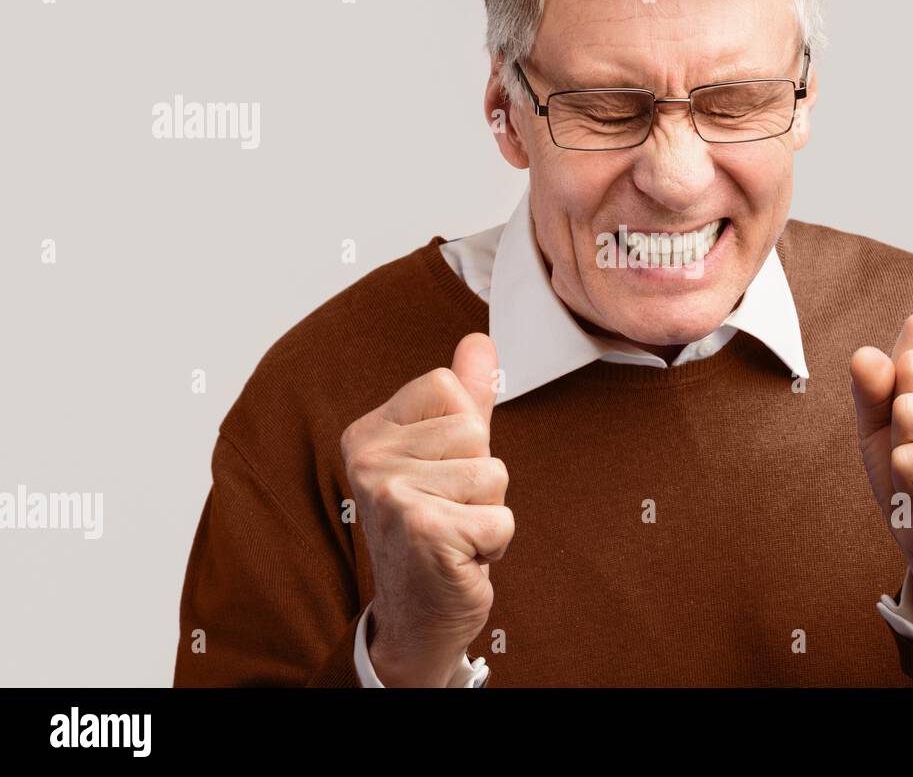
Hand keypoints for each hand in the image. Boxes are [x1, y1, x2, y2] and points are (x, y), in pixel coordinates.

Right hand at [340, 333, 510, 686]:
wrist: (417, 614)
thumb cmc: (434, 527)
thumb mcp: (446, 455)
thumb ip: (464, 397)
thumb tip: (480, 340)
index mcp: (370, 431)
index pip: (448, 387)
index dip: (464, 434)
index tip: (441, 472)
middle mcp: (370, 459)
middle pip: (476, 432)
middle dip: (481, 478)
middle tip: (449, 510)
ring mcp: (392, 495)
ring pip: (493, 474)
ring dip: (487, 512)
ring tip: (455, 531)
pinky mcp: (425, 531)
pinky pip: (500, 518)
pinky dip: (493, 544)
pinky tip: (460, 557)